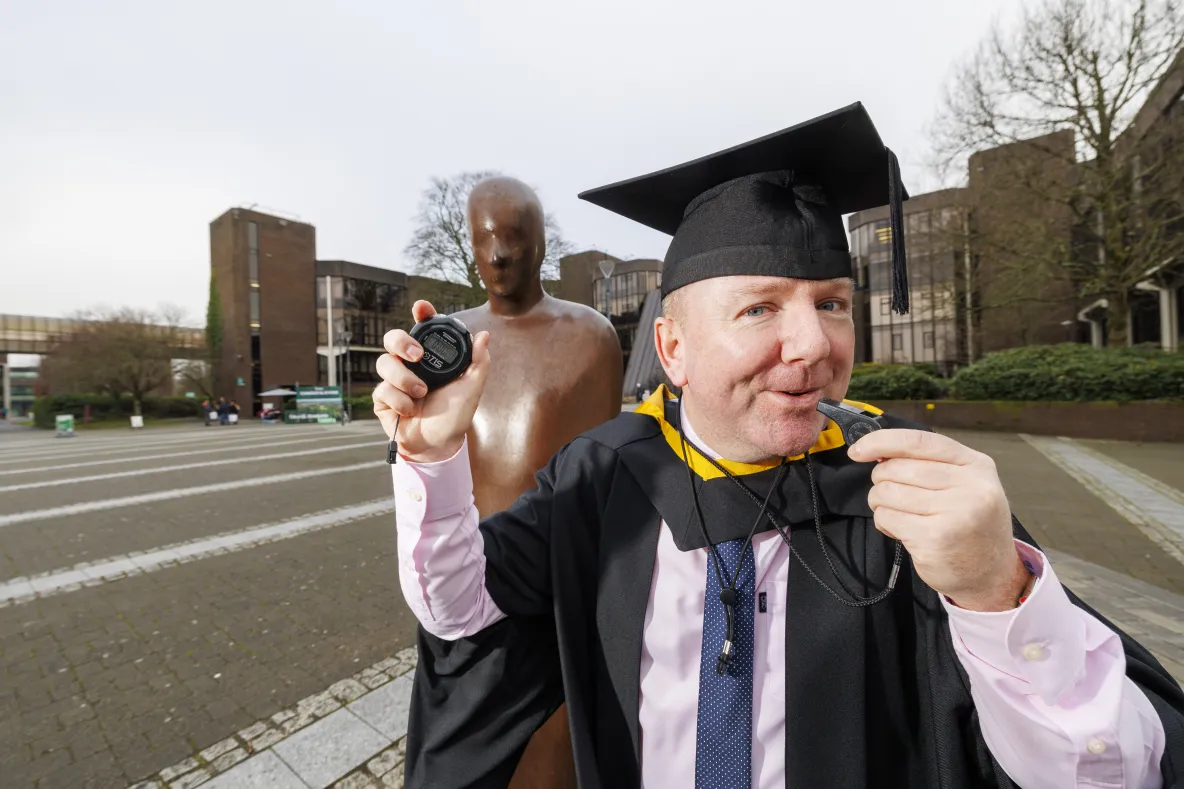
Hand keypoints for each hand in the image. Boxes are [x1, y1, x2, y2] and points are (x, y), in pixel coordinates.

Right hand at [372, 300, 490, 462]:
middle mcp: (410, 364)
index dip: (421, 314)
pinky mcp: (382, 397)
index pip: (423, 328)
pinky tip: (410, 411)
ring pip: (384, 362)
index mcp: (431, 357)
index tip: (421, 307)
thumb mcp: (472, 388)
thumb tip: (484, 335)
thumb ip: (479, 362)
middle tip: (417, 356)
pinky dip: (400, 401)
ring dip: (404, 379)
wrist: (438, 444)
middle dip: (402, 342)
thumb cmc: (455, 415)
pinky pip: (382, 389)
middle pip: (393, 337)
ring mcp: (394, 379)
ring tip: (421, 394)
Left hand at [848, 429, 1027, 611]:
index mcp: (976, 465)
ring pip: (887, 492)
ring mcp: (954, 513)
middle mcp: (970, 486)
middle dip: (882, 481)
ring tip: (902, 515)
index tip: (857, 451)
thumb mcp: (965, 485)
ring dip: (882, 504)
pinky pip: (887, 517)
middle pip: (897, 468)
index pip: (919, 441)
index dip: (881, 441)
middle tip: (894, 498)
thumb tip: (878, 452)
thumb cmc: (971, 525)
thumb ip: (929, 465)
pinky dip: (885, 523)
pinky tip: (903, 531)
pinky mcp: (934, 538)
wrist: (993, 575)